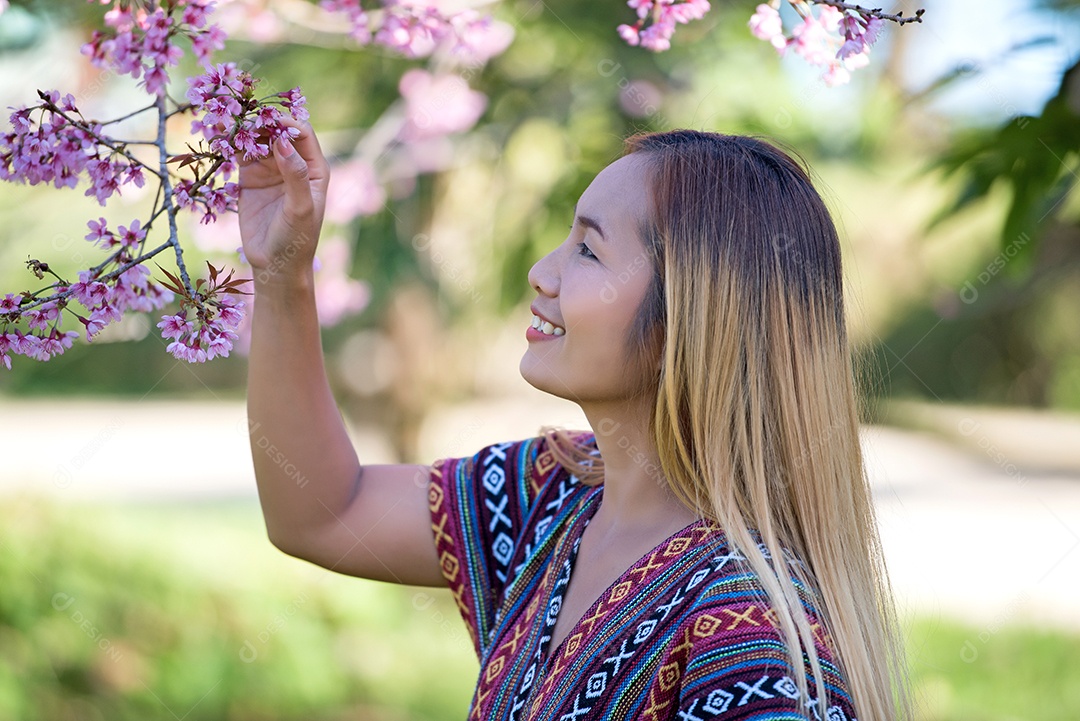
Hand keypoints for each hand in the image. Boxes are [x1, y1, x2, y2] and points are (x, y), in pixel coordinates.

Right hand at [237, 119, 329, 282]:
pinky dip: (228, 142)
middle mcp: (293, 164)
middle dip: (259, 120)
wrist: (275, 265)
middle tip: (238, 113)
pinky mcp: (249, 177)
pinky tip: (215, 132)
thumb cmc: (296, 240)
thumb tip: (283, 141)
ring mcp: (270, 169)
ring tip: (222, 117)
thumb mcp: (300, 208)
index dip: (285, 122)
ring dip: (241, 127)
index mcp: (314, 168)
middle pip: (276, 131)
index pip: (302, 134)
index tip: (265, 119)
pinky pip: (239, 153)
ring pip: (256, 138)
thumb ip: (295, 175)